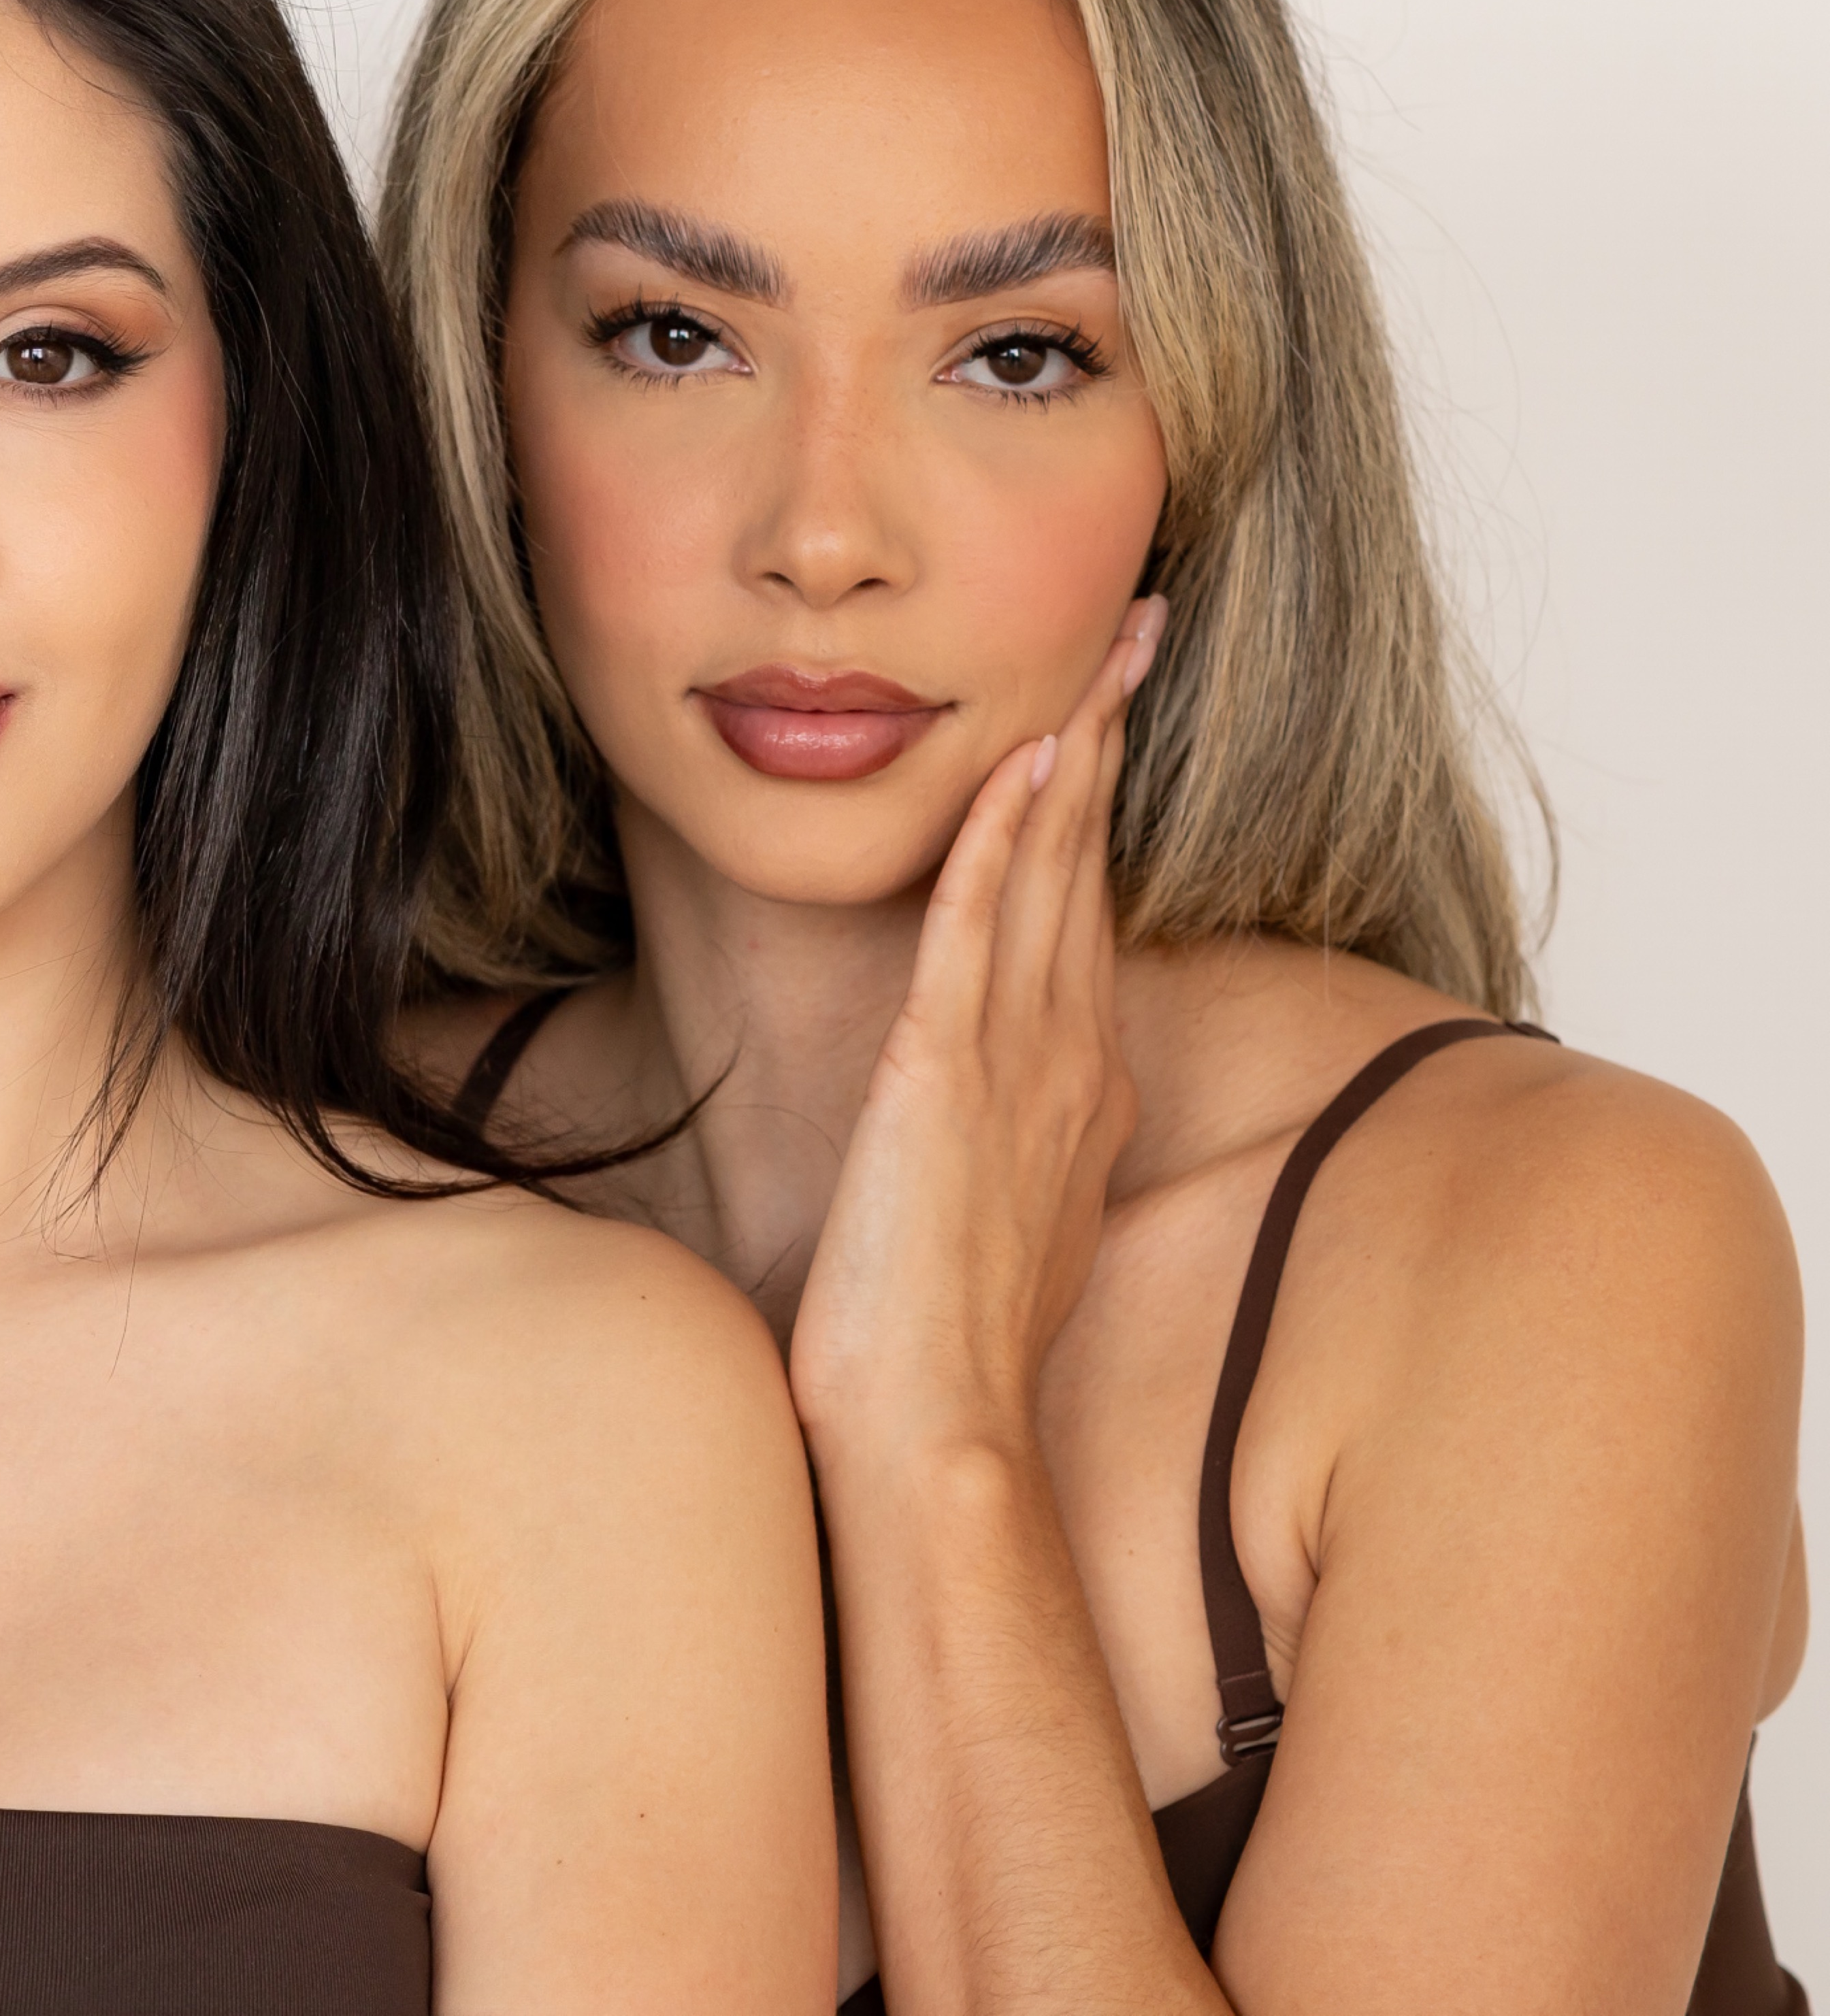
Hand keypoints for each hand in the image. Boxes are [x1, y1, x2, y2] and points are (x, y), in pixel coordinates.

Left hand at [789, 599, 1164, 1454]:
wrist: (933, 1429)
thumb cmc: (939, 1351)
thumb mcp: (996, 1225)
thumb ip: (1010, 1157)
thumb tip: (1002, 1131)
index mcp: (1074, 1094)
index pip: (1091, 916)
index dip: (1099, 810)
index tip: (1107, 721)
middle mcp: (1067, 1065)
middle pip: (1091, 867)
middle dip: (1111, 742)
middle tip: (1132, 634)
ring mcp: (1017, 1066)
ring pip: (1054, 876)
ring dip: (1073, 756)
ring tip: (1097, 656)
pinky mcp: (945, 1076)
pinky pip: (983, 930)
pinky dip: (1007, 838)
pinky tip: (1025, 760)